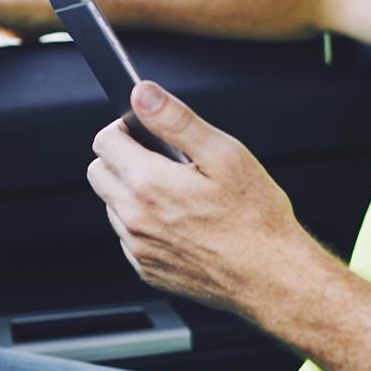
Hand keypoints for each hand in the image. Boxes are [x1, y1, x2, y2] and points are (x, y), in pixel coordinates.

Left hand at [87, 81, 316, 316]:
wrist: (271, 276)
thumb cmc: (255, 216)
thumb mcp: (224, 153)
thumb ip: (177, 120)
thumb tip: (143, 95)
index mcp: (150, 185)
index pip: (104, 142)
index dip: (125, 127)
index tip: (146, 130)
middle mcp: (136, 219)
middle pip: (99, 173)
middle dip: (122, 157)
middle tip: (162, 157)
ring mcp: (140, 249)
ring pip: (112, 205)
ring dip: (132, 190)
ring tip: (178, 189)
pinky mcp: (149, 270)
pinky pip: (129, 236)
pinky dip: (144, 221)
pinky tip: (181, 218)